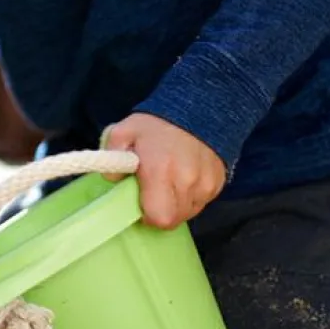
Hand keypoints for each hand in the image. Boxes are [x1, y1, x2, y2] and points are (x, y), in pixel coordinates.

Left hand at [103, 112, 225, 228]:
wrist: (195, 108)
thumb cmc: (155, 125)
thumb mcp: (123, 132)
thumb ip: (112, 157)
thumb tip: (112, 180)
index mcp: (160, 170)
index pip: (159, 217)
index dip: (147, 217)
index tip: (140, 204)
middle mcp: (187, 181)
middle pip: (173, 219)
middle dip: (160, 211)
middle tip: (152, 193)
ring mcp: (206, 184)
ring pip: (188, 212)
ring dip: (176, 205)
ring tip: (168, 182)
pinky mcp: (218, 184)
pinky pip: (201, 202)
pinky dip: (190, 196)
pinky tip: (183, 178)